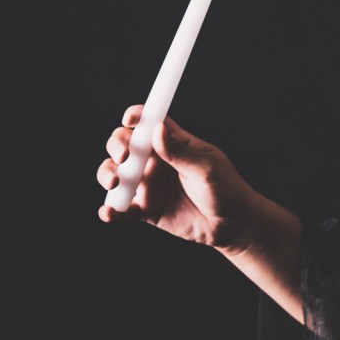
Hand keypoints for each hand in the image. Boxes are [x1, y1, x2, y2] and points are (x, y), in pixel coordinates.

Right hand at [97, 104, 254, 250]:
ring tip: (115, 183)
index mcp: (173, 143)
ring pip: (115, 173)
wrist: (232, 224)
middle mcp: (156, 161)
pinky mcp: (145, 209)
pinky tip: (108, 212)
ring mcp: (148, 184)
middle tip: (124, 156)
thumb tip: (157, 129)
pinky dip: (110, 209)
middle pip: (124, 144)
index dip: (135, 116)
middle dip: (116, 145)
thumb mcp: (206, 168)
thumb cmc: (226, 188)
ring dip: (107, 174)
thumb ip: (180, 153)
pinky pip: (120, 208)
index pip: (149, 122)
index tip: (129, 119)